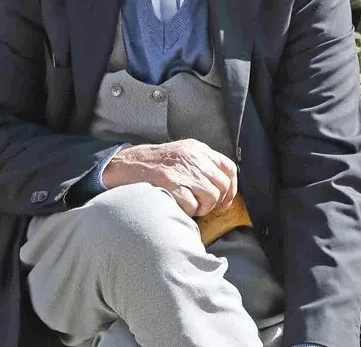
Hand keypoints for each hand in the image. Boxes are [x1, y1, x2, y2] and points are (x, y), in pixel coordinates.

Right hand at [101, 139, 237, 216]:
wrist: (129, 163)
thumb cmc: (157, 163)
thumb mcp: (183, 153)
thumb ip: (203, 163)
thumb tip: (223, 186)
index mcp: (198, 149)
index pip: (229, 168)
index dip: (231, 188)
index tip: (224, 199)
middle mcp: (193, 158)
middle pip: (222, 186)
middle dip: (215, 201)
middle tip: (202, 205)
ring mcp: (182, 170)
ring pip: (211, 198)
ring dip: (202, 208)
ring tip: (190, 205)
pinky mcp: (171, 183)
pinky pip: (192, 205)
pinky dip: (188, 211)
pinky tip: (179, 206)